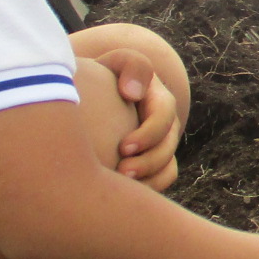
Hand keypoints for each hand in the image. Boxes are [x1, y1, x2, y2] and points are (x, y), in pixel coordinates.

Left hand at [91, 47, 182, 189]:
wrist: (90, 99)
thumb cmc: (98, 78)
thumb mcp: (112, 63)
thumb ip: (129, 65)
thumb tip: (133, 94)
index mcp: (157, 98)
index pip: (164, 114)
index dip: (149, 134)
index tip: (123, 148)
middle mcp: (164, 123)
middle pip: (168, 146)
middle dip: (148, 162)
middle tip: (122, 174)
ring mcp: (159, 145)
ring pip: (167, 168)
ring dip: (149, 180)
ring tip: (123, 188)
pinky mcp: (151, 164)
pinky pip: (160, 181)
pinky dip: (148, 190)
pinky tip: (124, 195)